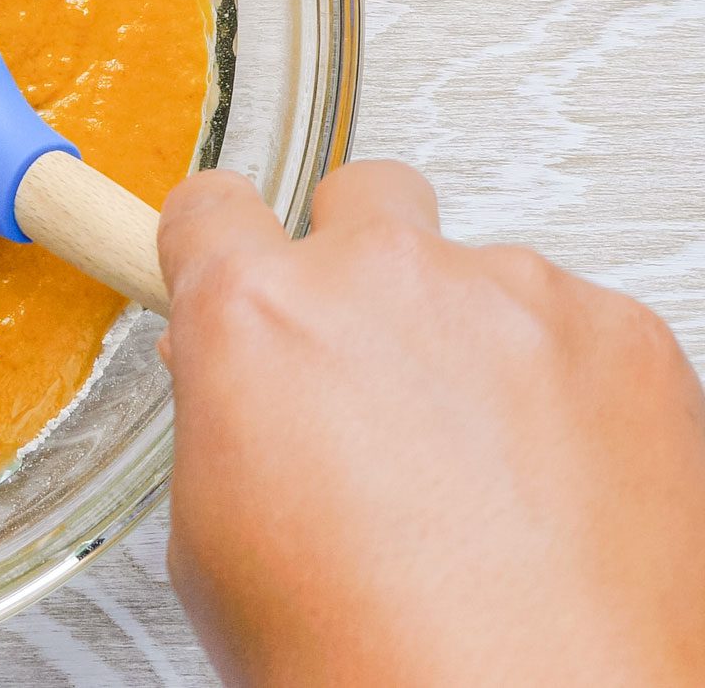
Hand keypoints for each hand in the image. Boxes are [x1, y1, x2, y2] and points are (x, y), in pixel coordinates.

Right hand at [158, 162, 704, 686]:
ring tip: (480, 472)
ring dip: (469, 339)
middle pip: (362, 197)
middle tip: (369, 368)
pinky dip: (563, 388)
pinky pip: (578, 327)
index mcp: (258, 318)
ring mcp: (518, 298)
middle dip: (357, 266)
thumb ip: (225, 419)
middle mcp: (387, 279)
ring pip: (480, 272)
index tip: (232, 265)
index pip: (210, 205)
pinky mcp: (627, 339)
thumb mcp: (216, 542)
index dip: (216, 244)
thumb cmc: (370, 662)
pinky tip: (551, 488)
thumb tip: (240, 383)